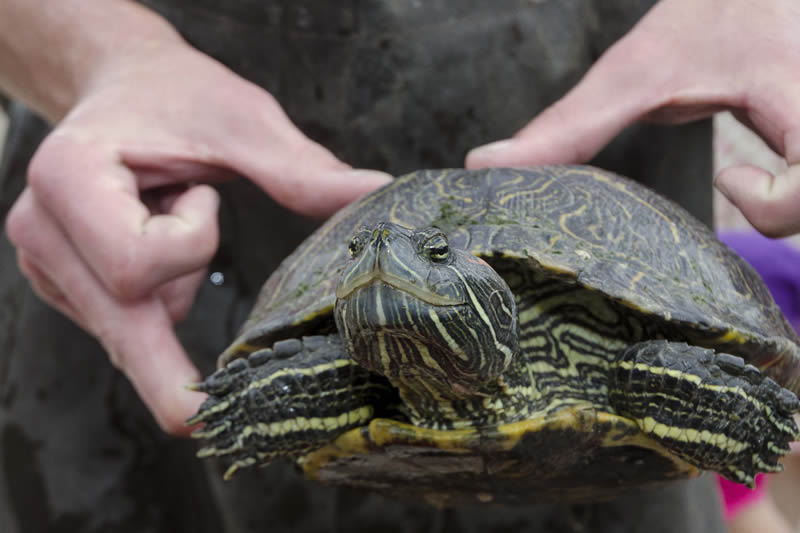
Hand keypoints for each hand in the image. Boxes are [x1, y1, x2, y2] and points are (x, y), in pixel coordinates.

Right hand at [5, 40, 390, 433]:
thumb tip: (378, 193)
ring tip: (171, 217)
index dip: (189, 245)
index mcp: (70, 177)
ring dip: (173, 294)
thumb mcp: (242, 121)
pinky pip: (123, 324)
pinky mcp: (63, 284)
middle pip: (121, 322)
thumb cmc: (177, 96)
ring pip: (125, 330)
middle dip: (170, 358)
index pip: (136, 263)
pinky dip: (158, 301)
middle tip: (202, 423)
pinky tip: (158, 244)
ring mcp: (45, 263)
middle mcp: (41, 229)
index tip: (203, 194)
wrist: (122, 85)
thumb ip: (302, 168)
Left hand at [466, 0, 799, 236]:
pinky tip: (768, 167)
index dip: (778, 202)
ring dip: (793, 201)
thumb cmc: (708, 12)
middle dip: (785, 211)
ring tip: (754, 176)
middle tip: (741, 183)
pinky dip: (798, 191)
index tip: (730, 174)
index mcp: (795, 92)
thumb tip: (482, 166)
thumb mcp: (637, 69)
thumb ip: (570, 124)